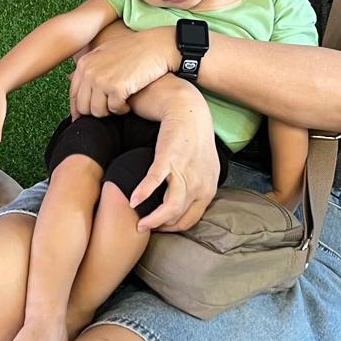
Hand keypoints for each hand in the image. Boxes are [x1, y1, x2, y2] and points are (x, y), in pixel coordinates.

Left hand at [69, 26, 174, 119]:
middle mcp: (89, 71)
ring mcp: (102, 79)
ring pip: (98, 112)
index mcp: (84, 63)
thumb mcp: (104, 52)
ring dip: (111, 112)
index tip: (82, 119)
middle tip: (111, 107)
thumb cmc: (134, 49)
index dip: (77, 110)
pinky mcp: (117, 88)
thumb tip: (68, 78)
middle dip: (97, 112)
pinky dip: (123, 110)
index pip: (73, 94)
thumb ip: (88, 66)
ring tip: (121, 103)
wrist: (157, 46)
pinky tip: (129, 103)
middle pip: (84, 107)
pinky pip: (115, 110)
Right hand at [129, 86, 219, 233]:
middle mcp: (200, 185)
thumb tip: (183, 203)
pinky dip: (142, 193)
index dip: (172, 228)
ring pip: (169, 208)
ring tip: (139, 223)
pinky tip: (132, 201)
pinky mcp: (169, 159)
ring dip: (152, 220)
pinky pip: (153, 183)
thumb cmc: (194, 140)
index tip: (158, 227)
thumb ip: (196, 187)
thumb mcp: (203, 168)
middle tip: (144, 227)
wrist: (189, 112)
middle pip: (178, 218)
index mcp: (208, 189)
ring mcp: (185, 173)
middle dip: (160, 227)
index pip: (190, 220)